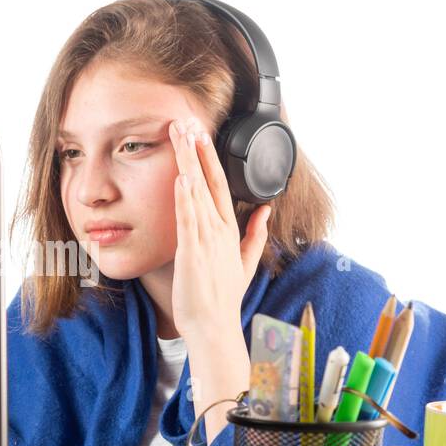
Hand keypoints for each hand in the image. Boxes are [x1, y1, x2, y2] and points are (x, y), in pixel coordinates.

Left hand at [170, 116, 271, 343]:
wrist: (214, 325)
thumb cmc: (223, 297)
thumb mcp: (245, 263)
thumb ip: (255, 234)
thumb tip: (266, 211)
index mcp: (229, 230)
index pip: (218, 184)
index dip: (209, 157)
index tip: (199, 133)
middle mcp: (219, 229)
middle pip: (208, 179)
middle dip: (197, 149)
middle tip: (187, 121)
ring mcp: (206, 239)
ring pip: (196, 192)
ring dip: (187, 162)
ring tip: (179, 135)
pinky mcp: (192, 252)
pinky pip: (188, 219)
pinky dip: (185, 198)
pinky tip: (182, 177)